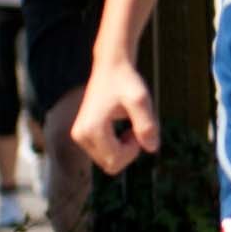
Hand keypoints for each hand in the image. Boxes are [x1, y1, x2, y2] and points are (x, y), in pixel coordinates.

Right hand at [70, 56, 158, 174]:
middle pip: (110, 165)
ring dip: (123, 150)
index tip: (138, 129)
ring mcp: (79, 136)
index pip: (115, 161)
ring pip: (107, 162)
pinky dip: (117, 147)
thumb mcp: (141, 101)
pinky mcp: (82, 135)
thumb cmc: (126, 81)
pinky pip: (104, 155)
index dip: (133, 150)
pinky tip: (122, 129)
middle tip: (135, 129)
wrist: (111, 66)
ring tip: (128, 127)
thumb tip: (151, 149)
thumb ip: (147, 125)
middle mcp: (80, 135)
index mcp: (91, 129)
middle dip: (128, 152)